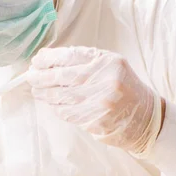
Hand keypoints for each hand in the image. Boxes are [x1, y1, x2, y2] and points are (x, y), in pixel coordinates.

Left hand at [27, 46, 163, 154]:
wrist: (146, 118)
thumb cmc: (122, 88)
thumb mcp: (109, 67)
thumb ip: (83, 61)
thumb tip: (46, 59)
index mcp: (107, 62)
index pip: (69, 56)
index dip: (48, 58)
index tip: (37, 61)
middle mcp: (104, 80)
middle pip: (61, 76)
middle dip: (40, 76)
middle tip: (30, 76)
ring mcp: (99, 101)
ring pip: (60, 96)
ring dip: (43, 93)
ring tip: (36, 90)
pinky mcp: (94, 120)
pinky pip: (66, 112)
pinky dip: (56, 107)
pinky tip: (52, 103)